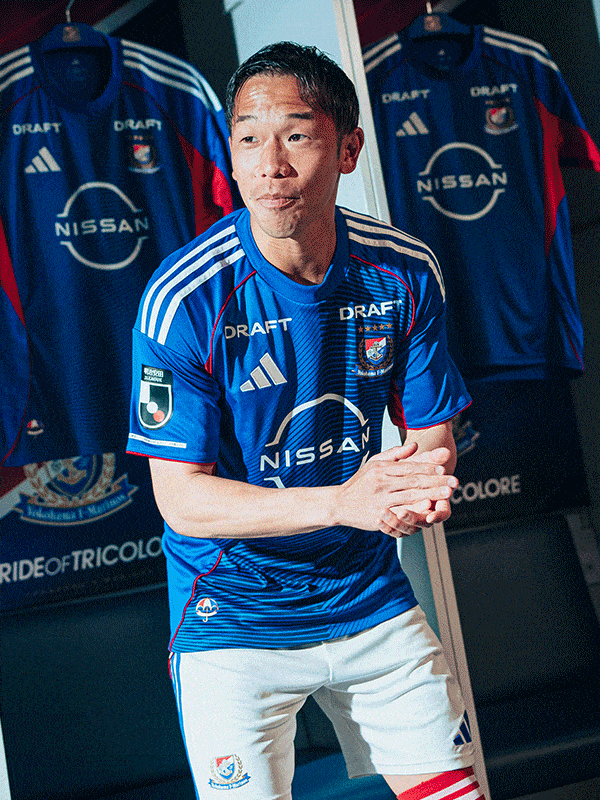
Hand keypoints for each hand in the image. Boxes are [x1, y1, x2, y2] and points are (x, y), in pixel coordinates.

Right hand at [337, 442, 457, 536]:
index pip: (409, 466)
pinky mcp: (380, 515)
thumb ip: (396, 454)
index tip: (444, 466)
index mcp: (382, 468)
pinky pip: (401, 513)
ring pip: (411, 496)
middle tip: (454, 481)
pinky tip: (429, 510)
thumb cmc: (360, 483)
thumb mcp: (374, 462)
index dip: (428, 467)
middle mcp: (382, 483)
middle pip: (414, 481)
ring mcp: (381, 500)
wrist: (339, 503)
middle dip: (436, 481)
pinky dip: (416, 511)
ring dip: (432, 495)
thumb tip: (415, 445)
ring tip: (448, 493)